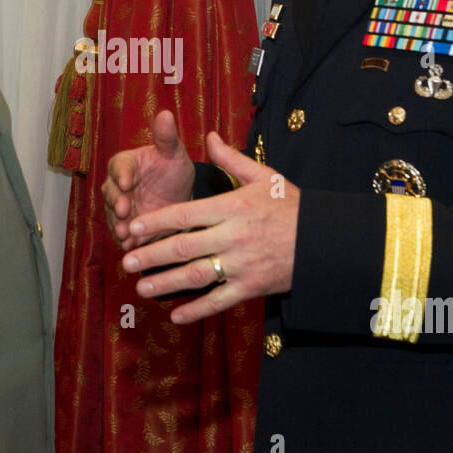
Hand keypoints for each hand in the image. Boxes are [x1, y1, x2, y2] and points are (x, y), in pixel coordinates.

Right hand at [103, 110, 196, 249]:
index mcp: (126, 164)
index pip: (119, 166)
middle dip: (116, 203)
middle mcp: (118, 187)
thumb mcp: (173, 152)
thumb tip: (165, 113)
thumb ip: (166, 137)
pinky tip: (132, 246)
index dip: (122, 175)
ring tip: (125, 234)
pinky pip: (123, 235)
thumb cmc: (173, 169)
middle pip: (111, 194)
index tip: (127, 182)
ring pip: (115, 217)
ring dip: (118, 225)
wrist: (181, 197)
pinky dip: (127, 241)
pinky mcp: (127, 228)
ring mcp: (121, 209)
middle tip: (124, 210)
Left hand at [120, 131, 297, 324]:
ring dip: (166, 284)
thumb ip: (232, 159)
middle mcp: (234, 237)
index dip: (156, 223)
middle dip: (151, 255)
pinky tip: (175, 315)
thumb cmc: (292, 207)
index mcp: (233, 207)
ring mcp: (242, 265)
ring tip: (141, 288)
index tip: (133, 228)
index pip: (186, 215)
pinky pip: (219, 301)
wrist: (326, 241)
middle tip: (126, 261)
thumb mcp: (265, 177)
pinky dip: (197, 310)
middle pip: (183, 247)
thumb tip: (209, 136)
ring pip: (196, 276)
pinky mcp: (252, 287)